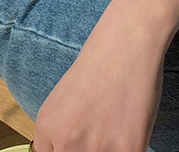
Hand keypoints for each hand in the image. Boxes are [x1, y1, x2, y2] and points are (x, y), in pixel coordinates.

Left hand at [31, 0, 170, 151]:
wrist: (129, 39)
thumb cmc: (101, 63)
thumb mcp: (64, 99)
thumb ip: (60, 133)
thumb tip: (66, 150)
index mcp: (47, 128)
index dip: (71, 151)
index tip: (81, 144)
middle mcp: (66, 142)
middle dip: (90, 150)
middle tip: (102, 130)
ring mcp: (96, 148)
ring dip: (111, 149)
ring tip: (117, 126)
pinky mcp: (128, 149)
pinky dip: (132, 147)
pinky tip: (132, 126)